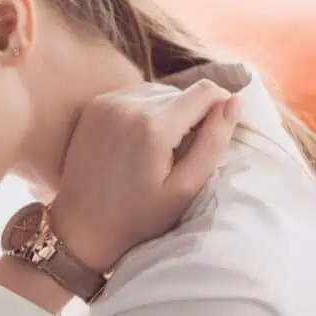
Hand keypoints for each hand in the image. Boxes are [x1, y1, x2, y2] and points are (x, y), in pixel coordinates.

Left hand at [51, 79, 241, 271]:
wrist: (81, 224)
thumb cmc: (138, 216)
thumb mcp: (185, 187)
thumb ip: (213, 142)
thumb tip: (234, 102)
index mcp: (154, 126)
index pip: (206, 91)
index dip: (221, 105)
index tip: (219, 129)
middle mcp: (129, 105)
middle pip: (181, 91)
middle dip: (192, 114)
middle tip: (183, 151)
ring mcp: (107, 103)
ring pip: (158, 91)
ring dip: (168, 111)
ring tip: (161, 148)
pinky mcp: (94, 107)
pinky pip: (133, 96)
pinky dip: (144, 111)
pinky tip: (139, 140)